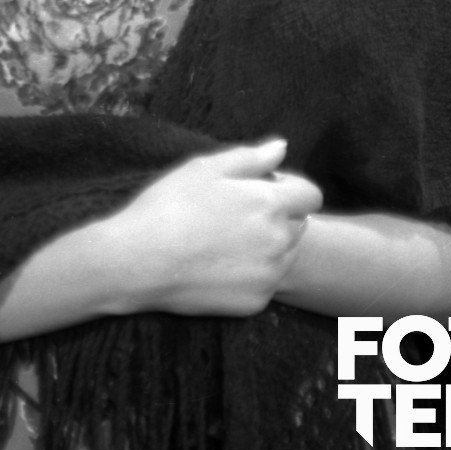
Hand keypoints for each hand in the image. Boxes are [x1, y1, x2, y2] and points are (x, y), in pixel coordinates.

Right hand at [99, 137, 321, 317]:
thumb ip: (251, 157)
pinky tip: (217, 265)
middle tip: (233, 214)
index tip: (259, 189)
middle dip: (277, 215)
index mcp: (270, 203)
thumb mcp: (205, 168)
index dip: (289, 188)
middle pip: (298, 224)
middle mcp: (280, 241)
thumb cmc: (169, 206)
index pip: (311, 195)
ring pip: (285, 254)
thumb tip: (282, 147)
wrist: (138, 261)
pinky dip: (250, 272)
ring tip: (223, 240)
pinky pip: (265, 281)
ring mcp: (270, 275)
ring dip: (267, 245)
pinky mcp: (256, 302)